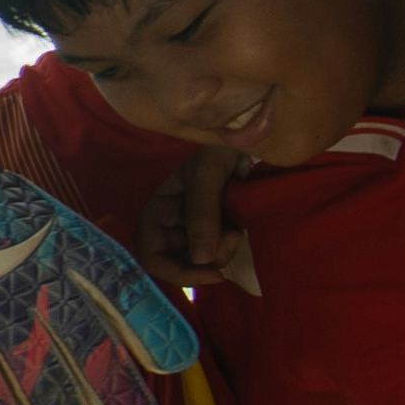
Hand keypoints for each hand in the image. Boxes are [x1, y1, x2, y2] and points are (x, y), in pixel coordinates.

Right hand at [141, 143, 250, 284]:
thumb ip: (202, 214)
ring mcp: (196, 229)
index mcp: (159, 210)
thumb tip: (202, 260)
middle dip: (208, 261)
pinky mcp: (218, 230)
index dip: (176, 272)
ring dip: (224, 253)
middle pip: (181, 264)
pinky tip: (241, 229)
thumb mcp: (208, 174)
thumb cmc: (220, 144)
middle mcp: (173, 225)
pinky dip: (231, 248)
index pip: (151, 255)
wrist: (252, 132)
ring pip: (203, 262)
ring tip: (239, 229)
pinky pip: (220, 253)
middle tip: (234, 238)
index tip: (211, 271)